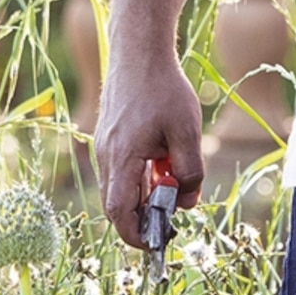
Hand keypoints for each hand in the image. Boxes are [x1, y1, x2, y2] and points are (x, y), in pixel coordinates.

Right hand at [96, 46, 205, 246]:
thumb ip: (190, 171)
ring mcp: (104, 148)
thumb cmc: (163, 88)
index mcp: (122, 158)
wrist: (138, 51)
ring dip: (144, 197)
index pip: (119, 212)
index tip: (157, 243)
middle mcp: (106, 157)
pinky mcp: (109, 140)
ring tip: (171, 184)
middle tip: (171, 221)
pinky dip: (140, 180)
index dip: (136, 235)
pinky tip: (161, 166)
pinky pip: (121, 173)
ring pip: (119, 189)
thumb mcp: (187, 131)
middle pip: (117, 205)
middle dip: (142, 220)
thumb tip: (187, 203)